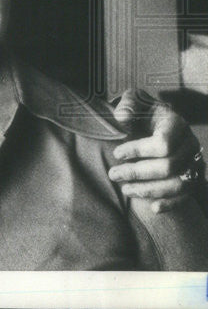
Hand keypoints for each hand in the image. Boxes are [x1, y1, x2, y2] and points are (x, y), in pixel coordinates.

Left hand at [108, 88, 202, 211]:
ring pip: (177, 184)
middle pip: (168, 167)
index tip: (116, 153)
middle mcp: (190, 144)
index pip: (162, 144)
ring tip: (125, 189)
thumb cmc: (142, 111)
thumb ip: (127, 105)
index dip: (138, 151)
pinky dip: (171, 203)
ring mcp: (195, 162)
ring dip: (149, 190)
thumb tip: (122, 117)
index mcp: (177, 124)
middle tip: (113, 174)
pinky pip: (186, 195)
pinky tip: (152, 208)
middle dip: (137, 173)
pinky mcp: (194, 177)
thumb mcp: (134, 101)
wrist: (155, 122)